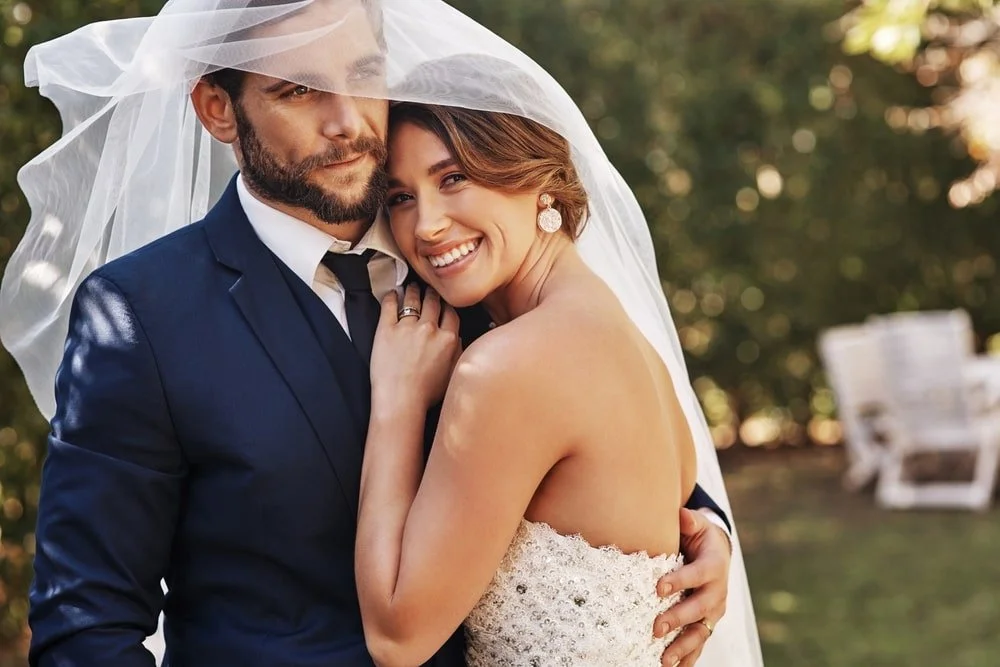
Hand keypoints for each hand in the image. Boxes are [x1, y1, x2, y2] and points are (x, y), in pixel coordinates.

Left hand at [371, 284, 461, 410]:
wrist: (401, 401)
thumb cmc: (426, 394)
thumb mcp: (453, 374)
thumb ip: (459, 353)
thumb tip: (457, 339)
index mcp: (449, 339)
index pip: (450, 313)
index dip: (447, 305)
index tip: (444, 302)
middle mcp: (429, 329)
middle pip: (433, 303)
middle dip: (432, 293)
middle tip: (429, 288)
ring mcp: (406, 327)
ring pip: (412, 300)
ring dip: (413, 291)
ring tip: (412, 286)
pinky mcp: (385, 329)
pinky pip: (389, 306)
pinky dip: (391, 297)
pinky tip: (392, 293)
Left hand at [654, 508, 730, 666]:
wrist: (717, 553)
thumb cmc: (700, 538)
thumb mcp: (697, 526)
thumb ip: (689, 522)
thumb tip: (682, 516)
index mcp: (714, 566)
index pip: (697, 574)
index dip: (680, 581)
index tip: (658, 587)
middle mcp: (717, 592)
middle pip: (699, 608)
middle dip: (678, 619)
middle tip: (656, 627)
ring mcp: (713, 611)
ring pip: (701, 632)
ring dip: (683, 647)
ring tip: (664, 659)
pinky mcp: (707, 623)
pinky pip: (699, 643)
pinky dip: (688, 658)